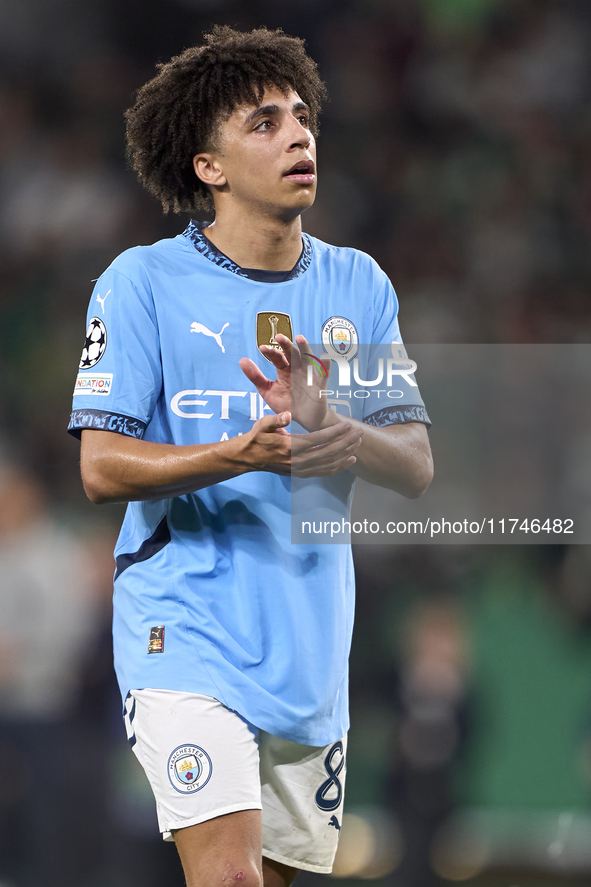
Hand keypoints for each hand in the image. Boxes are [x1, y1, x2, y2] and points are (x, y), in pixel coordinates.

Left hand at [239, 334, 329, 431]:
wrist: (304, 419)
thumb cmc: (286, 403)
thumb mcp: (268, 391)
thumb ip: (256, 377)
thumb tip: (242, 361)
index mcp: (284, 370)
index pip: (277, 358)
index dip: (270, 352)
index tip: (262, 348)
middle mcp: (297, 369)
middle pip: (292, 353)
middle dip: (286, 345)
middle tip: (278, 337)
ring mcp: (309, 374)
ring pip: (307, 358)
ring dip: (304, 348)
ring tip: (300, 339)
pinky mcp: (320, 384)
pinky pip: (324, 374)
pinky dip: (325, 366)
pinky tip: (325, 359)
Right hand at [240, 412, 362, 477]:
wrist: (249, 458)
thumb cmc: (257, 438)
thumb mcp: (262, 425)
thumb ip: (276, 420)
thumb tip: (288, 415)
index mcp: (291, 446)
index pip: (319, 439)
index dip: (336, 432)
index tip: (348, 425)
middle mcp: (299, 460)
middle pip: (329, 452)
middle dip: (347, 442)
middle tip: (359, 432)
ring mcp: (301, 469)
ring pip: (330, 463)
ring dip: (346, 453)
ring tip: (358, 443)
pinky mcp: (302, 474)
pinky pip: (325, 472)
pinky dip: (339, 467)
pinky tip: (350, 460)